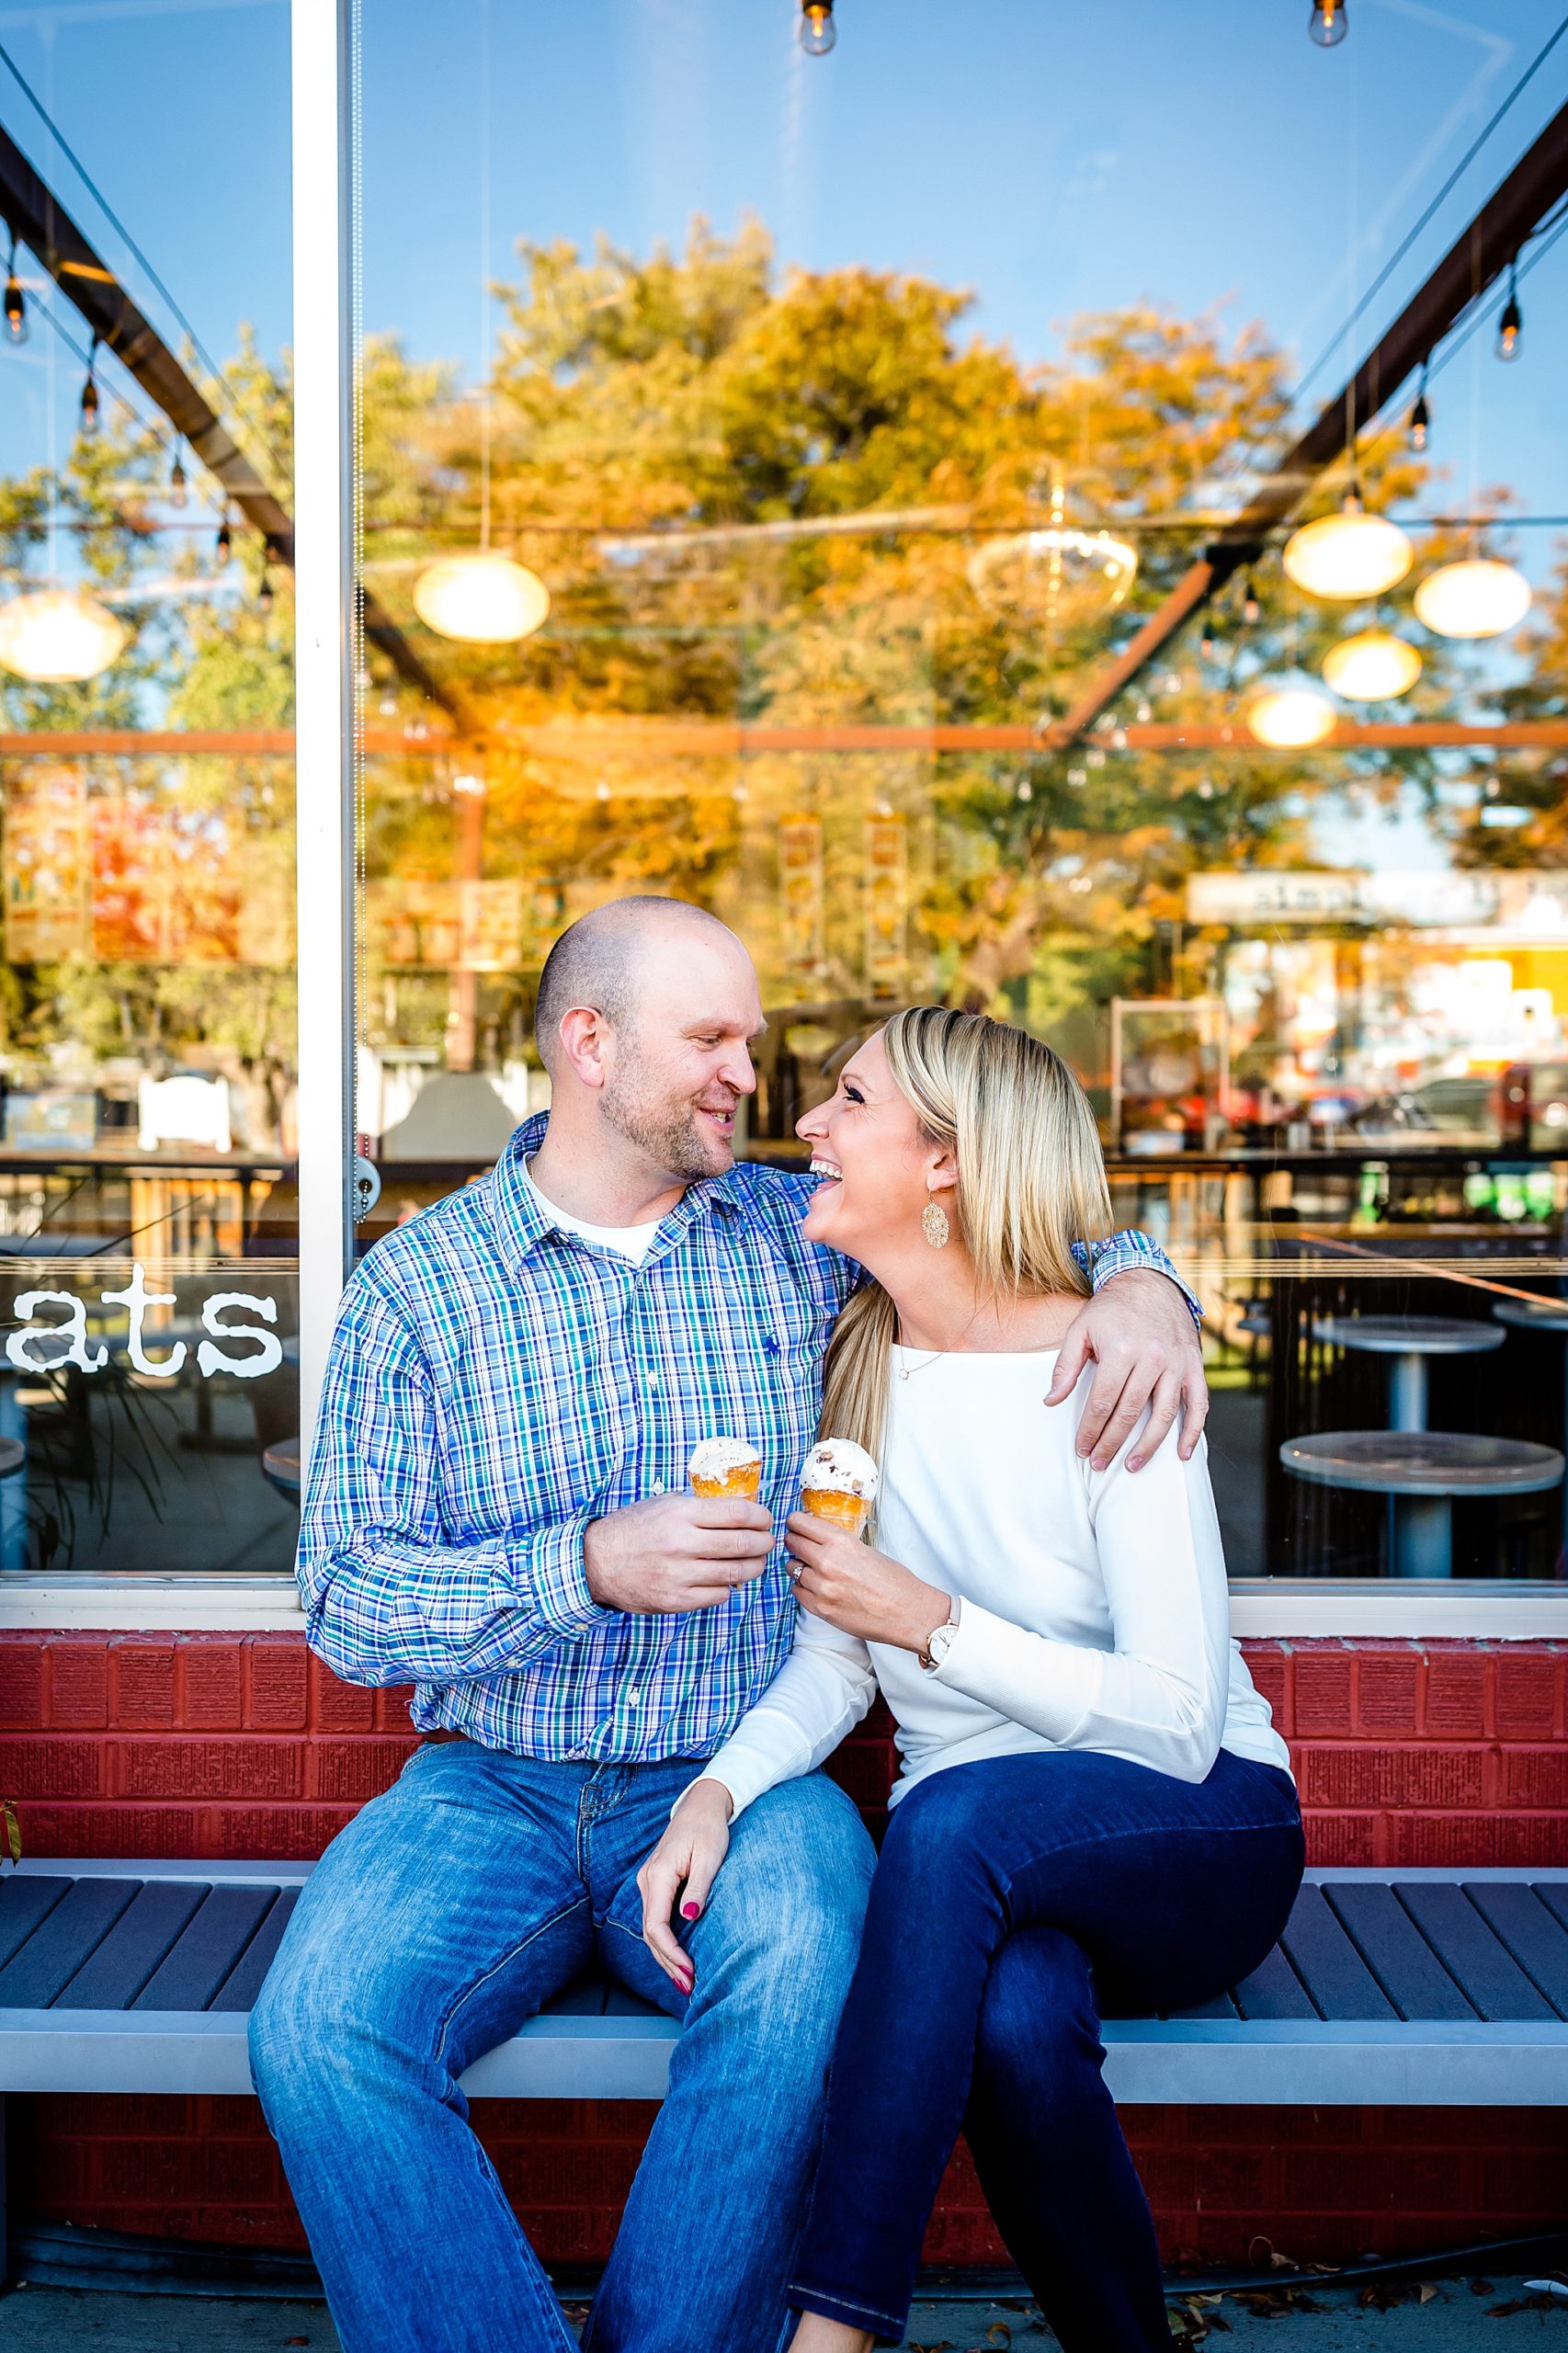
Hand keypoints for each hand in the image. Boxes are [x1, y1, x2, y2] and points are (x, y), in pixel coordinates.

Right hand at [584, 1494, 772, 1613]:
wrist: (596, 1562)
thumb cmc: (633, 1529)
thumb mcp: (663, 1504)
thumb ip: (698, 1507)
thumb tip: (738, 1510)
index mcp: (681, 1513)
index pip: (738, 1513)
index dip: (760, 1516)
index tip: (765, 1519)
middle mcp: (682, 1543)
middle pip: (743, 1544)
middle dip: (764, 1543)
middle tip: (767, 1542)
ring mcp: (679, 1574)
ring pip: (735, 1572)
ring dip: (754, 1567)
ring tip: (755, 1562)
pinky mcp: (675, 1600)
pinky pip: (718, 1595)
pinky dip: (728, 1587)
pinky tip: (725, 1579)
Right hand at [637, 1779, 732, 1992]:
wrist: (702, 1805)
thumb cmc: (708, 1828)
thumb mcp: (709, 1857)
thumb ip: (698, 1888)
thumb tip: (689, 1917)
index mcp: (658, 1875)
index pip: (656, 1925)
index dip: (671, 1953)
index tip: (689, 1971)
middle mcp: (647, 1881)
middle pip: (650, 1933)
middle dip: (668, 1962)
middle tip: (689, 1987)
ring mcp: (649, 1882)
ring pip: (651, 1929)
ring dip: (666, 1956)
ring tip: (684, 1981)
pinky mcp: (657, 1884)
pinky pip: (656, 1919)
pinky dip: (666, 1941)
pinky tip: (678, 1957)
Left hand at [785, 1512, 948, 1652]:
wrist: (907, 1613)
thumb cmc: (894, 1582)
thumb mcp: (866, 1550)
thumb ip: (838, 1544)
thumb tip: (816, 1538)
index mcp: (841, 1542)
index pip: (800, 1523)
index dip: (795, 1522)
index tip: (795, 1525)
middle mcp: (828, 1561)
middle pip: (791, 1542)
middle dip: (794, 1542)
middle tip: (799, 1544)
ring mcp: (822, 1586)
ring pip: (791, 1568)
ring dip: (799, 1566)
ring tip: (814, 1569)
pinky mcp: (820, 1608)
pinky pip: (797, 1591)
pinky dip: (803, 1587)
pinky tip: (817, 1587)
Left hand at [1045, 1267, 1206, 1471]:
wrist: (1150, 1283)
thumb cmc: (1111, 1309)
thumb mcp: (1080, 1329)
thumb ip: (1065, 1366)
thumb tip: (1051, 1401)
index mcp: (1120, 1349)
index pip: (1102, 1402)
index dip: (1090, 1430)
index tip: (1082, 1448)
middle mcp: (1151, 1358)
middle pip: (1130, 1413)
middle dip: (1111, 1443)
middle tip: (1099, 1463)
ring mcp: (1176, 1363)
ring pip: (1163, 1415)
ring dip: (1148, 1446)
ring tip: (1132, 1465)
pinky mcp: (1194, 1366)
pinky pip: (1198, 1404)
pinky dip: (1192, 1431)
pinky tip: (1181, 1453)